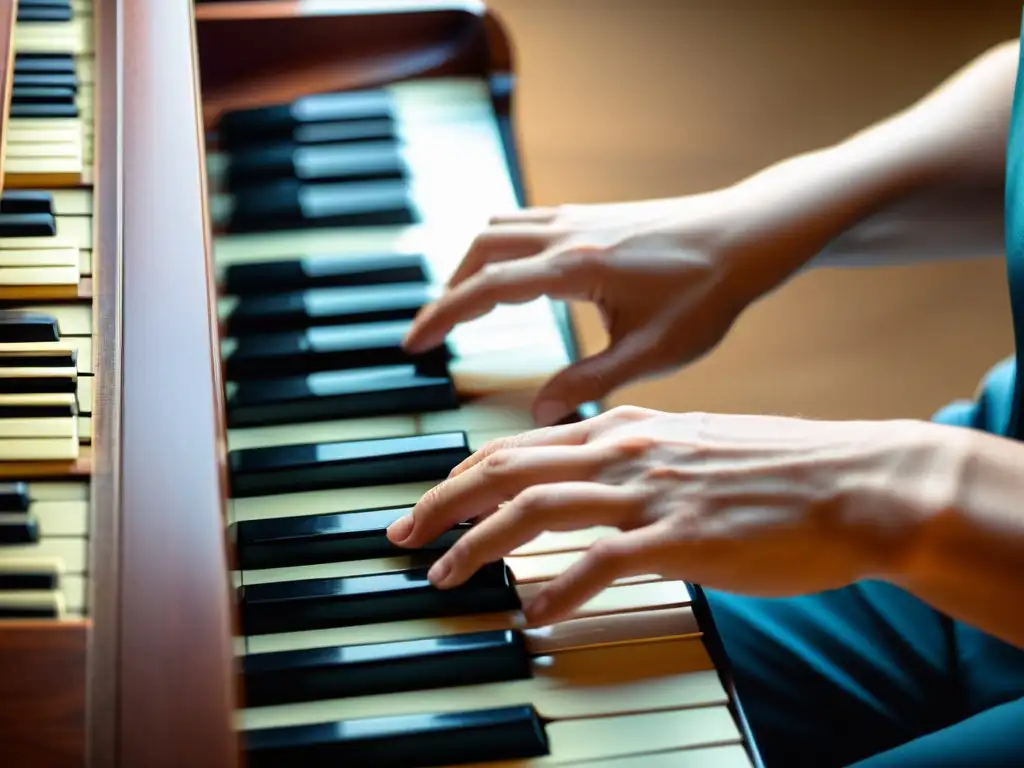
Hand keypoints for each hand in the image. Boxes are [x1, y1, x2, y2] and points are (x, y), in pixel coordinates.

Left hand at [386, 406, 936, 624]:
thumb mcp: (696, 445)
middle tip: (403, 534)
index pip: (522, 446)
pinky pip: (598, 563)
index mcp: (629, 429)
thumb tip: (597, 487)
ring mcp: (652, 493)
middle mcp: (628, 452)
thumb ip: (640, 460)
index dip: (465, 475)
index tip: (434, 502)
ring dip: (479, 546)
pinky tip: (535, 615)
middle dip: (444, 502)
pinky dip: (556, 590)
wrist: (855, 482)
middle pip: (508, 469)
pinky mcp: (681, 538)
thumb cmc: (782, 469)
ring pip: (535, 510)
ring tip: (446, 577)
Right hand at [402, 193, 776, 425]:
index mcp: (574, 268)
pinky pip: (525, 221)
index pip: (486, 289)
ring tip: (465, 306)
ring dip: (472, 265)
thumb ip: (590, 382)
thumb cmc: (708, 293)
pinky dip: (501, 247)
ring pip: (499, 229)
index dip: (441, 315)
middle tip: (434, 332)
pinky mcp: (591, 213)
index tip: (412, 343)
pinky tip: (515, 277)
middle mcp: (566, 233)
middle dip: (449, 291)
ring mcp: (578, 217)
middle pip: (480, 251)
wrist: (746, 235)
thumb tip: (539, 414)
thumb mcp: (652, 351)